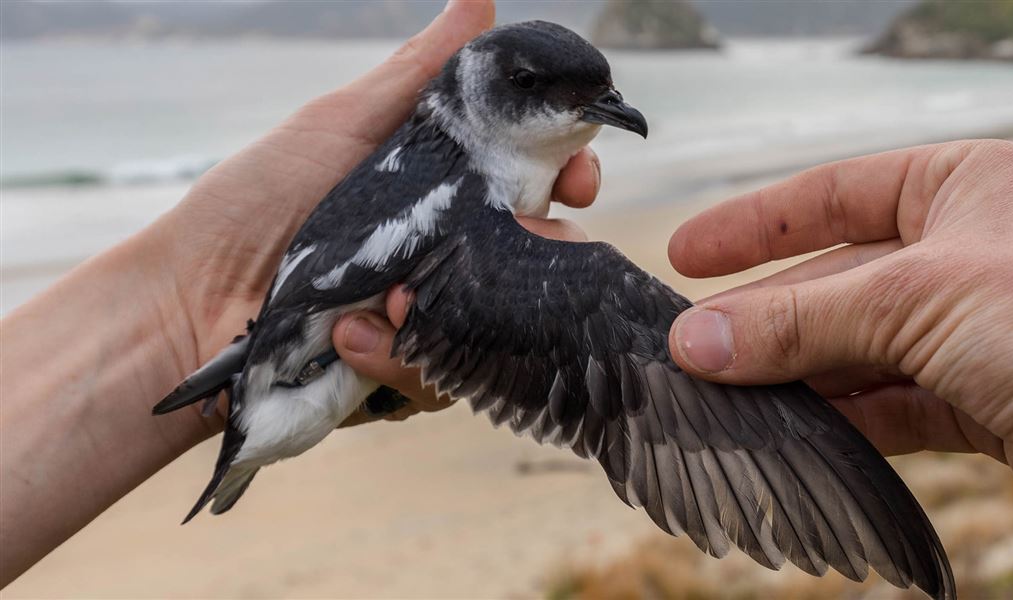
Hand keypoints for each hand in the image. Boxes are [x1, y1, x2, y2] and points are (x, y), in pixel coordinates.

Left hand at [147, 0, 598, 429]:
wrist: (189, 299)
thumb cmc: (259, 201)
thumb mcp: (342, 125)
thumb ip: (418, 75)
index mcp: (444, 193)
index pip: (535, 184)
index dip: (568, 177)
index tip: (578, 176)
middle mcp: (448, 255)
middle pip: (539, 259)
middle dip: (548, 252)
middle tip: (527, 239)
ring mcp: (430, 320)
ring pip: (500, 327)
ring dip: (457, 307)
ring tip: (394, 295)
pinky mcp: (403, 377)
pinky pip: (441, 381)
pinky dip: (399, 358)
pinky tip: (351, 336)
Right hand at [667, 140, 1012, 526]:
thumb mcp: (916, 297)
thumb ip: (800, 320)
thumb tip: (701, 340)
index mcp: (963, 188)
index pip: (834, 195)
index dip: (756, 225)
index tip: (690, 254)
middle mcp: (969, 255)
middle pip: (836, 281)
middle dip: (765, 314)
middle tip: (693, 344)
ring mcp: (974, 332)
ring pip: (855, 348)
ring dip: (793, 373)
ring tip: (723, 389)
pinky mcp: (983, 403)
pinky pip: (887, 405)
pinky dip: (837, 417)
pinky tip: (789, 426)